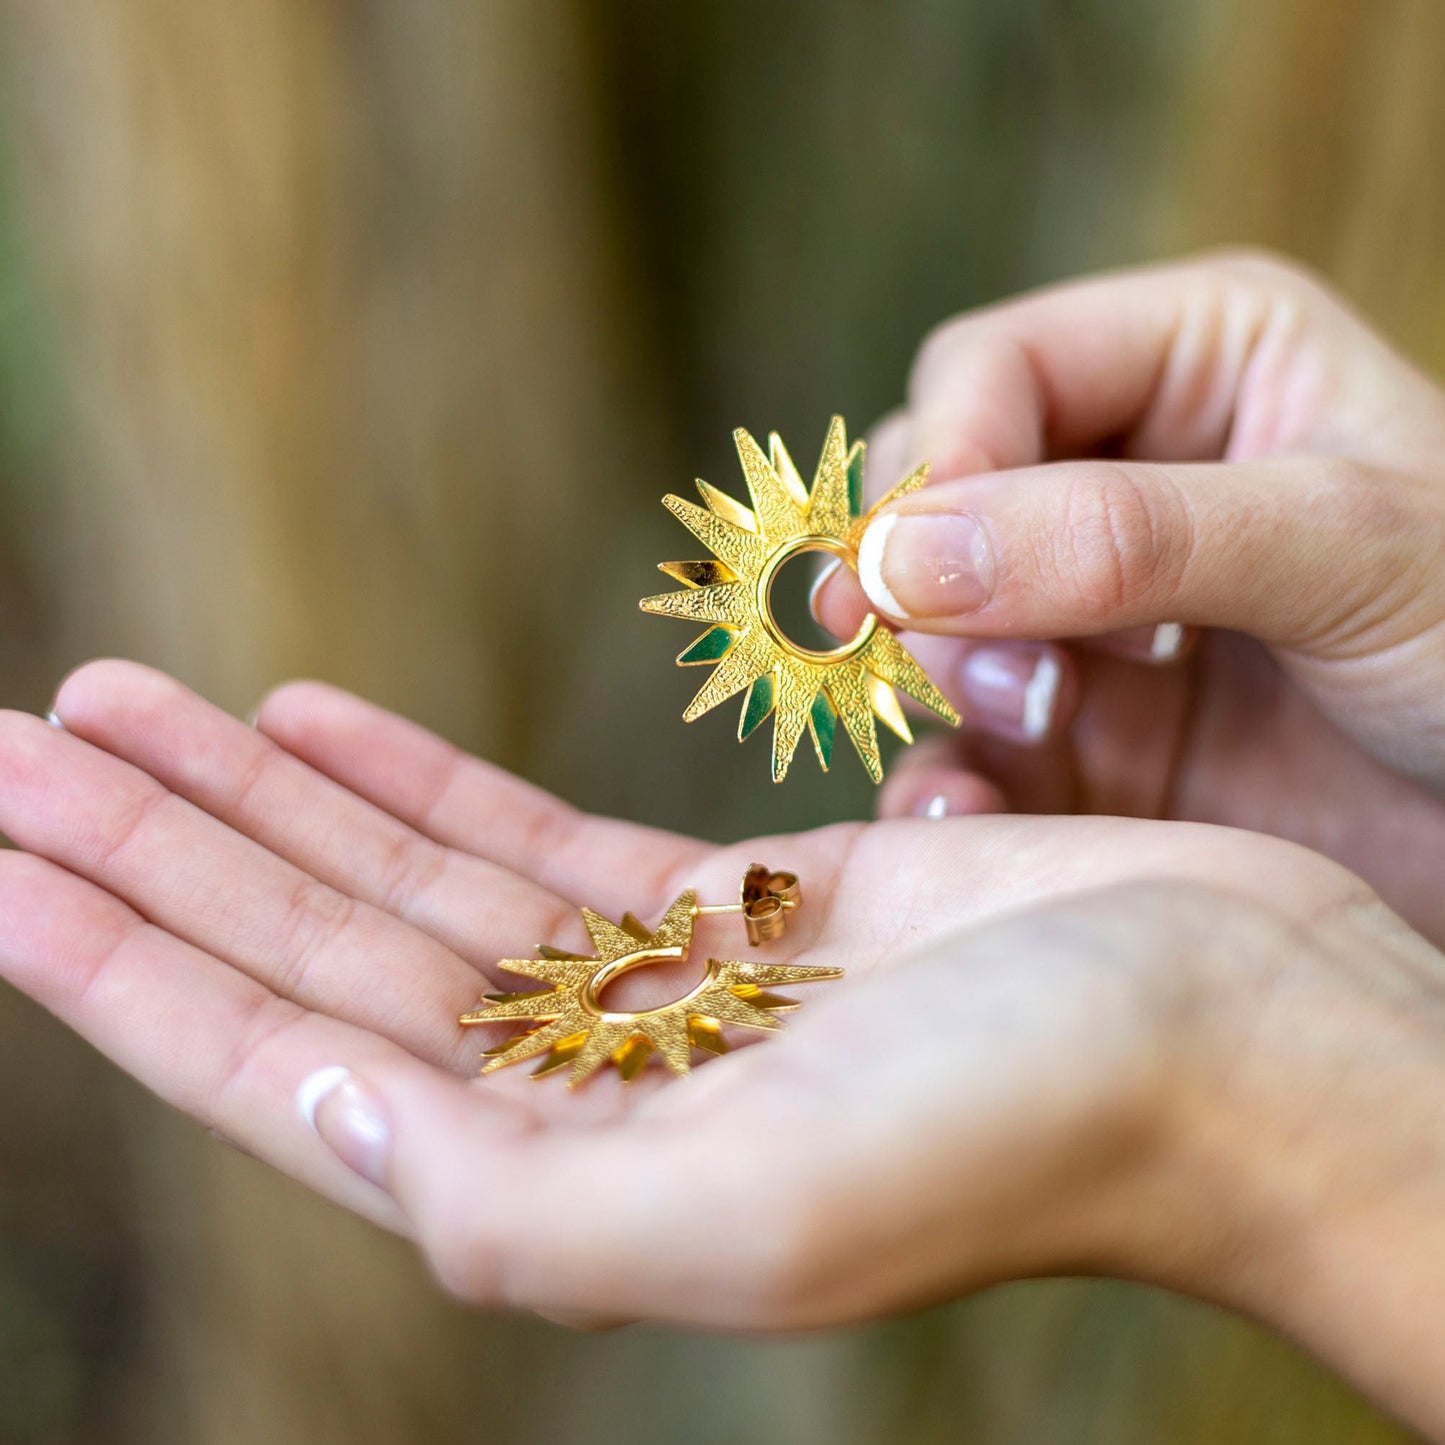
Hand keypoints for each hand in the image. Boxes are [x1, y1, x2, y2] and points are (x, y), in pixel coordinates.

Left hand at [4, 662, 1444, 1433]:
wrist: (1243, 1037)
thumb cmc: (1052, 1131)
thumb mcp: (771, 1216)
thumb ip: (518, 1202)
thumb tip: (309, 1108)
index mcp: (559, 1182)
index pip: (273, 1061)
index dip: (117, 964)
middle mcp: (578, 1092)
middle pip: (309, 952)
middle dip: (152, 851)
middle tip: (17, 741)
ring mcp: (653, 990)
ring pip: (397, 881)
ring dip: (259, 799)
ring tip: (127, 708)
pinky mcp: (739, 903)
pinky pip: (524, 832)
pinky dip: (410, 776)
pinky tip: (317, 725)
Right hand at [815, 250, 1444, 945]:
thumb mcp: (1343, 548)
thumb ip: (1122, 537)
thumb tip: (898, 556)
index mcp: (1199, 363)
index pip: (989, 372)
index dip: (940, 461)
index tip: (910, 573)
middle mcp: (1126, 479)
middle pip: (935, 495)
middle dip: (935, 580)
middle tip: (995, 666)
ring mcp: (1098, 619)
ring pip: (932, 624)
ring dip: (946, 678)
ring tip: (1040, 722)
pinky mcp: (1090, 739)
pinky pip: (966, 745)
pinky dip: (949, 779)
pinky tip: (975, 810)